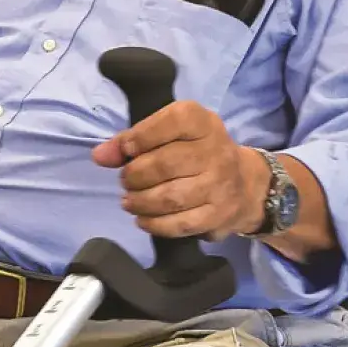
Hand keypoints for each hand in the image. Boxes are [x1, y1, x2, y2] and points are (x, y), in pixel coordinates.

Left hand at [91, 100, 269, 241]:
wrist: (246, 183)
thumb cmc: (197, 151)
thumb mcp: (171, 133)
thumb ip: (133, 139)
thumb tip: (100, 155)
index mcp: (203, 123)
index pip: (171, 122)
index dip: (140, 137)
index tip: (125, 149)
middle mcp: (216, 151)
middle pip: (163, 164)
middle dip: (134, 175)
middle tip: (126, 180)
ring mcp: (220, 185)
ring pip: (169, 198)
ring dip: (140, 201)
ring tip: (129, 200)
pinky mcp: (219, 215)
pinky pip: (180, 224)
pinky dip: (154, 224)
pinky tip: (143, 218)